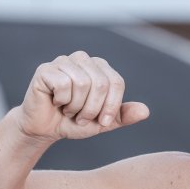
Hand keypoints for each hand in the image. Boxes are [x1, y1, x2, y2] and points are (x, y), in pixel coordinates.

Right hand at [17, 51, 148, 141]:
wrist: (44, 129)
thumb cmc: (73, 122)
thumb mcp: (102, 122)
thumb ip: (123, 116)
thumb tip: (145, 111)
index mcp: (99, 67)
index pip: (116, 82)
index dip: (111, 106)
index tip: (103, 123)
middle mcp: (82, 59)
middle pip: (101, 83)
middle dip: (92, 109)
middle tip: (81, 118)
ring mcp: (63, 61)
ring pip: (82, 83)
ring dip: (76, 107)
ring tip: (68, 110)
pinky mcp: (45, 69)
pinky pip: (63, 84)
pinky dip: (62, 101)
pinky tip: (55, 102)